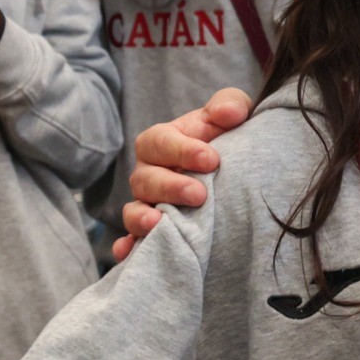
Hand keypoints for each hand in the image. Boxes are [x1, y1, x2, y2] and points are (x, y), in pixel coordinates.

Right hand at [112, 88, 252, 260]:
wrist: (228, 172)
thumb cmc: (223, 137)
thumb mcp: (229, 114)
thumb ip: (229, 105)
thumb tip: (231, 113)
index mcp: (160, 142)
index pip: (160, 142)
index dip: (182, 150)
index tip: (212, 159)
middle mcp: (147, 174)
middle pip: (145, 180)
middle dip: (170, 187)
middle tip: (199, 195)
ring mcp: (145, 204)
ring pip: (134, 211)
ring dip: (143, 218)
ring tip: (159, 223)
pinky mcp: (149, 232)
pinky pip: (132, 242)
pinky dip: (128, 248)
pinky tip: (130, 254)